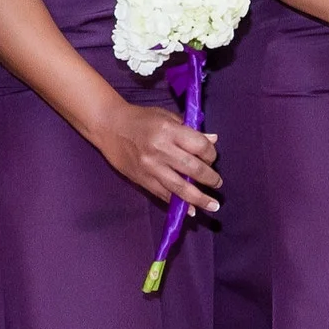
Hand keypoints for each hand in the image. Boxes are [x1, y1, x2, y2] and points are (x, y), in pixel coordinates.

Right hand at [79, 97, 221, 212]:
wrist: (110, 127)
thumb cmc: (142, 119)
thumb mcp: (168, 117)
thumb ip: (191, 131)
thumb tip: (213, 141)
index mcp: (169, 131)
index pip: (199, 146)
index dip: (211, 154)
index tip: (213, 158)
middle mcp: (161, 151)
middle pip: (193, 169)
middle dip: (210, 179)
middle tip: (218, 183)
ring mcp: (151, 168)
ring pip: (180, 188)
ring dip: (199, 198)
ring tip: (212, 206)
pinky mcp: (142, 180)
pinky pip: (164, 195)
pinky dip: (178, 204)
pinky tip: (191, 210)